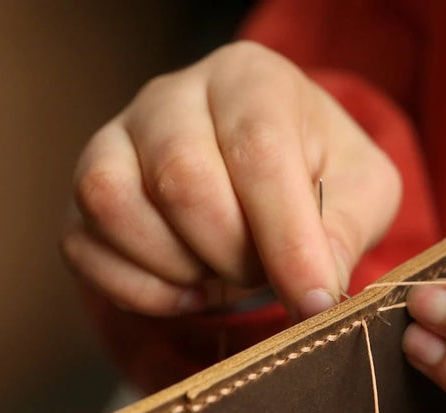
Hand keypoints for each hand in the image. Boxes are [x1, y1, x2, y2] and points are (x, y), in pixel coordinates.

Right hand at [62, 41, 400, 319]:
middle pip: (181, 181)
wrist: (262, 170)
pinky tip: (185, 289)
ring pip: (114, 206)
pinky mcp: (83, 191)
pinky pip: (83, 246)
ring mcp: (115, 139)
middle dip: (232, 254)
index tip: (312, 300)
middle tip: (261, 271)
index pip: (258, 151)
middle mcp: (172, 96)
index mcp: (250, 80)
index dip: (286, 238)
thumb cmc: (317, 172)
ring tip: (220, 274)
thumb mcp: (362, 191)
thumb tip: (313, 289)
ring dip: (178, 269)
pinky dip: (139, 290)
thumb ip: (347, 231)